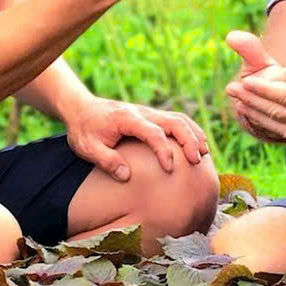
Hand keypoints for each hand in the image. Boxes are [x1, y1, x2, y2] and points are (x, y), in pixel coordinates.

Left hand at [63, 94, 208, 181]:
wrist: (81, 108)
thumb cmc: (84, 130)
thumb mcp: (87, 148)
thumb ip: (106, 161)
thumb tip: (127, 176)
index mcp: (127, 119)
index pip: (153, 133)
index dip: (164, 150)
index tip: (169, 168)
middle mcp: (143, 113)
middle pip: (174, 121)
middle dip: (188, 140)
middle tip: (197, 161)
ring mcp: (149, 113)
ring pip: (179, 118)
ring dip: (194, 134)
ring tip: (204, 154)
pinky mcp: (152, 116)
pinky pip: (177, 120)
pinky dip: (190, 131)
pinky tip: (198, 145)